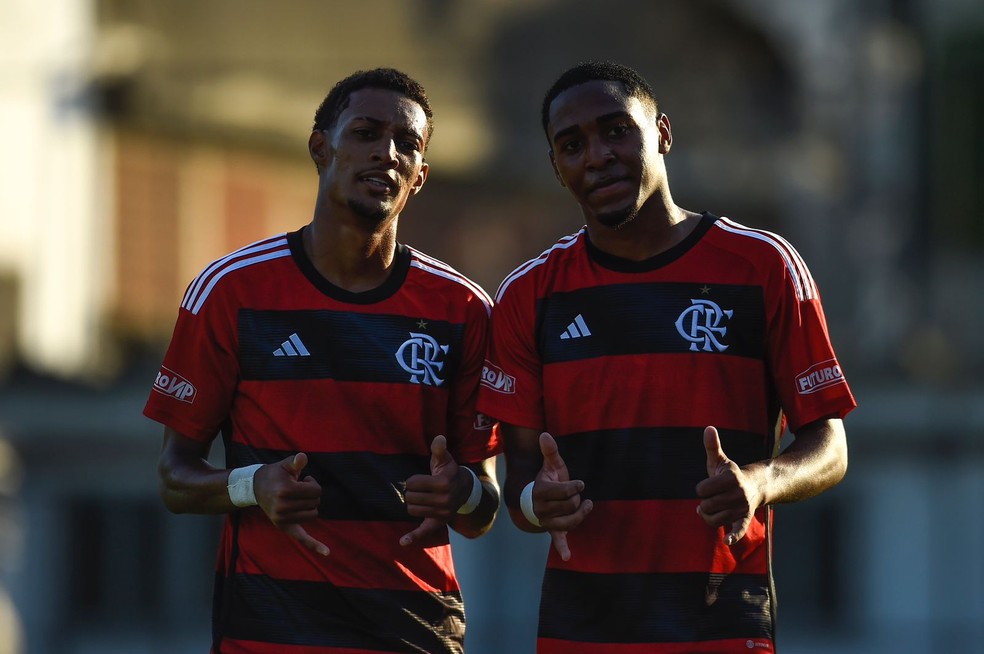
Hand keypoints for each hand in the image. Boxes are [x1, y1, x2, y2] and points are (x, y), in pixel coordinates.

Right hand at [254, 453, 328, 555]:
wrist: (255, 488)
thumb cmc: (274, 474)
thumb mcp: (285, 465)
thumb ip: (295, 462)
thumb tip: (302, 458)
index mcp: (285, 491)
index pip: (316, 491)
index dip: (312, 484)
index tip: (303, 480)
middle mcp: (283, 507)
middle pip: (315, 502)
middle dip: (311, 494)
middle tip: (298, 489)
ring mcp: (282, 519)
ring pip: (312, 514)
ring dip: (310, 505)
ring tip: (297, 498)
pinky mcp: (283, 527)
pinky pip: (302, 538)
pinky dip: (315, 545)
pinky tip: (327, 552)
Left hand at [400, 435, 469, 546]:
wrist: (465, 492)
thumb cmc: (449, 472)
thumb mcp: (445, 460)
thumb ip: (439, 449)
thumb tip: (438, 438)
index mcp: (443, 483)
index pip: (412, 483)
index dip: (412, 480)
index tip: (420, 480)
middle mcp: (443, 500)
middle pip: (410, 497)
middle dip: (412, 492)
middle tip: (421, 490)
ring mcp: (441, 513)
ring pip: (411, 510)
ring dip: (413, 504)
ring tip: (422, 499)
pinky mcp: (438, 523)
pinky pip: (424, 531)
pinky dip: (413, 537)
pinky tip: (402, 542)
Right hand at [533, 432, 592, 561]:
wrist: (538, 499)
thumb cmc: (549, 480)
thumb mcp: (551, 465)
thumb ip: (550, 451)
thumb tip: (545, 434)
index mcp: (539, 491)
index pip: (562, 492)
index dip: (573, 486)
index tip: (580, 483)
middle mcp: (540, 509)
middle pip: (569, 505)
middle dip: (575, 498)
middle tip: (573, 494)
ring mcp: (546, 521)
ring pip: (571, 521)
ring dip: (580, 513)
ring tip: (585, 505)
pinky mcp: (553, 531)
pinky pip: (557, 540)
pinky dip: (562, 548)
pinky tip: (567, 556)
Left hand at [695, 426, 761, 545]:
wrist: (755, 486)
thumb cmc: (730, 474)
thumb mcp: (720, 460)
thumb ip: (712, 446)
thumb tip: (708, 428)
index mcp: (730, 478)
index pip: (701, 490)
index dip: (701, 489)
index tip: (708, 487)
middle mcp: (737, 494)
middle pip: (706, 506)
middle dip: (705, 503)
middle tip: (713, 498)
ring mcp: (742, 507)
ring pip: (714, 519)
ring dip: (709, 517)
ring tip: (713, 510)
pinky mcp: (745, 518)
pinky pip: (739, 529)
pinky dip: (733, 535)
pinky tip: (727, 541)